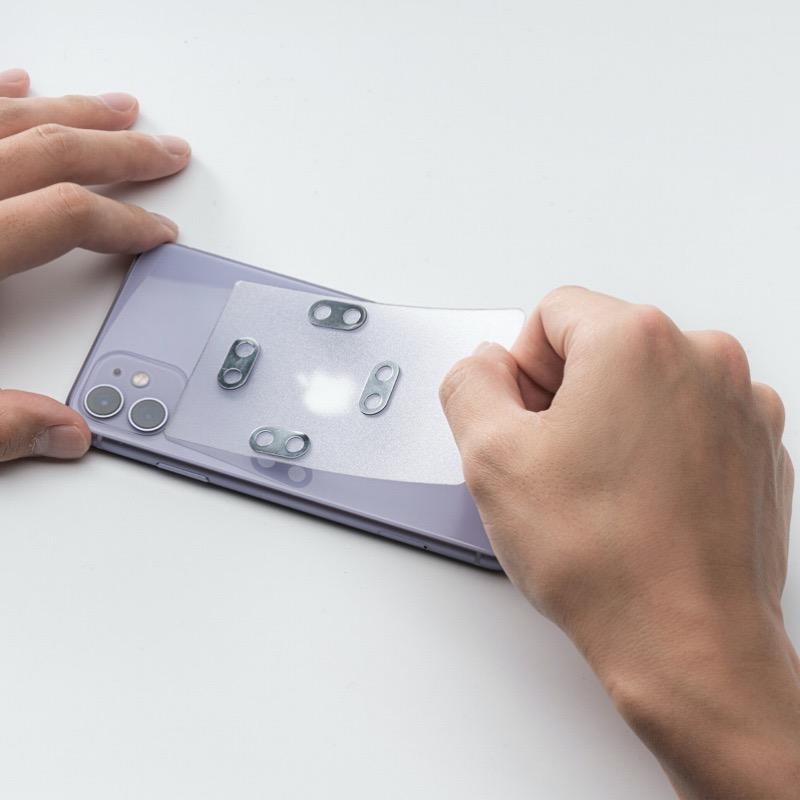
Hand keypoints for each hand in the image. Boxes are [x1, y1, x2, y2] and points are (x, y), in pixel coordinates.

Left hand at [0, 68, 189, 462]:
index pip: (66, 217)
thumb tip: (67, 433)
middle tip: (166, 148)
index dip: (124, 225)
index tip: (159, 234)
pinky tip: (17, 82)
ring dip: (68, 110)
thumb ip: (0, 428)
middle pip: (50, 152)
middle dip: (119, 151)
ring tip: (115, 105)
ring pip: (4, 119)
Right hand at [441, 287, 799, 798]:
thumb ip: (469, 385)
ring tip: (598, 490)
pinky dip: (656, 447)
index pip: (551, 315)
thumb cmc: (606, 560)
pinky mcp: (757, 446)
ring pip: (644, 385)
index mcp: (636, 340)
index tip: (524, 421)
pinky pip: (686, 420)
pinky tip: (637, 502)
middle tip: (554, 462)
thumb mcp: (490, 457)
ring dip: (611, 422)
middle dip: (564, 395)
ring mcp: (741, 403)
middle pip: (601, 346)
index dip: (520, 371)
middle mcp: (703, 357)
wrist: (689, 644)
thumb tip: (483, 368)